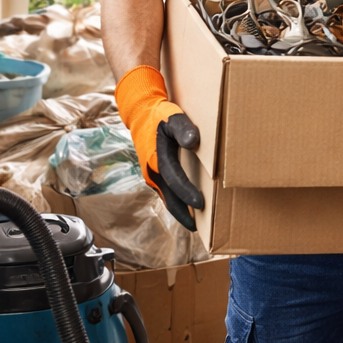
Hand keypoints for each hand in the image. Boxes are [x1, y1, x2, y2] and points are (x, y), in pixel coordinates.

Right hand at [115, 66, 206, 230]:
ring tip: (196, 223)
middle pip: (170, 199)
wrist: (141, 115)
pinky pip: (166, 193)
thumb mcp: (173, 118)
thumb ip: (183, 129)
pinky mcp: (154, 176)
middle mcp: (152, 172)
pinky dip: (176, 202)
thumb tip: (193, 141)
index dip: (187, 194)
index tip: (201, 204)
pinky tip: (187, 207)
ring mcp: (152, 176)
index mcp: (158, 160)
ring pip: (167, 199)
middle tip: (199, 227)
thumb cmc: (160, 116)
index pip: (175, 182)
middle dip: (183, 214)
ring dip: (180, 211)